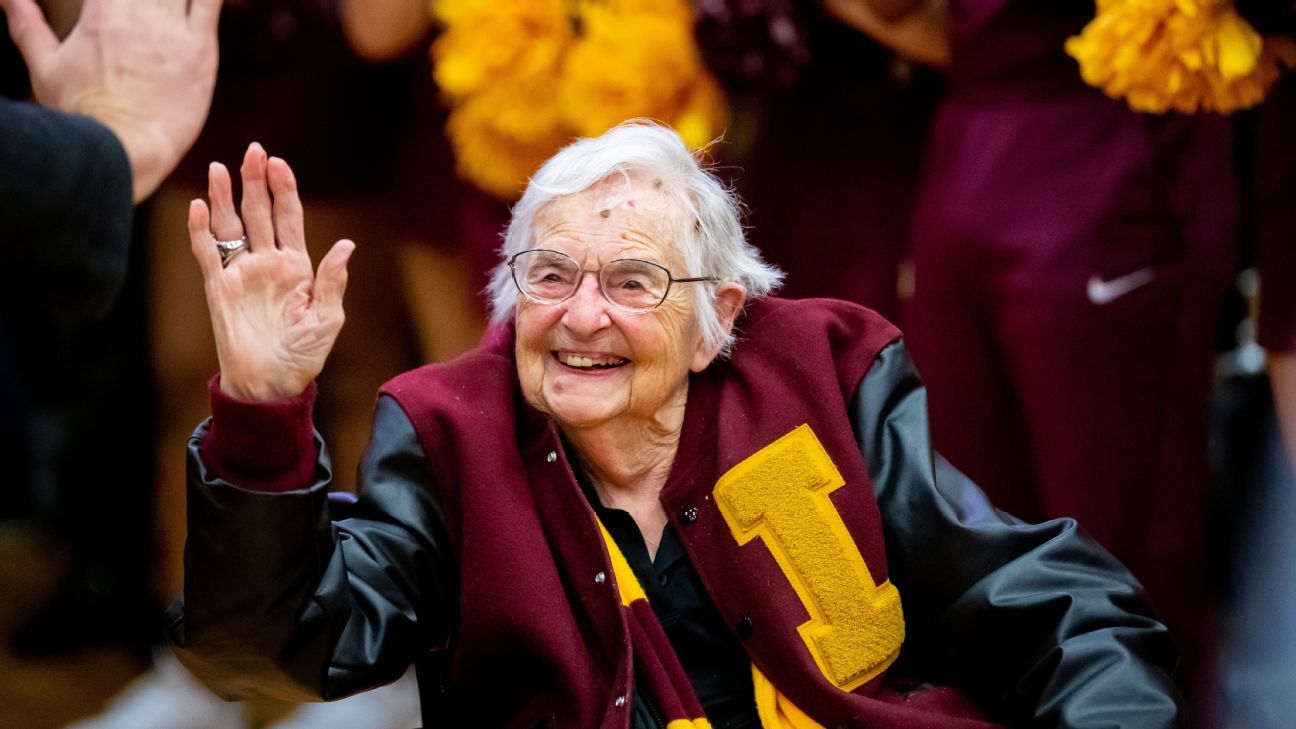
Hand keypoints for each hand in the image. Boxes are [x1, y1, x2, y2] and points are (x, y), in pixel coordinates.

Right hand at [1, 0, 221, 201]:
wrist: (124, 149)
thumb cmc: (81, 113)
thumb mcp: (44, 64)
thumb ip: (26, 24)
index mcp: (100, 11)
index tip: (109, 7)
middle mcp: (138, 12)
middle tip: (140, 11)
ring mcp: (172, 29)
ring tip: (163, 7)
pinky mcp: (202, 49)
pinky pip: (211, 2)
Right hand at [189, 143, 354, 401]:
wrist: (270, 385)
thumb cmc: (303, 355)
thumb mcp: (327, 319)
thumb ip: (331, 281)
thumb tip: (345, 245)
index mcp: (297, 267)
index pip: (289, 218)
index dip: (284, 189)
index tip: (279, 163)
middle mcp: (267, 263)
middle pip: (259, 212)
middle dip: (255, 181)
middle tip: (253, 150)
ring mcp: (241, 273)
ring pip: (231, 225)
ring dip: (224, 196)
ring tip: (220, 167)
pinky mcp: (218, 289)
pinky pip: (207, 253)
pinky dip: (201, 231)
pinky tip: (198, 207)